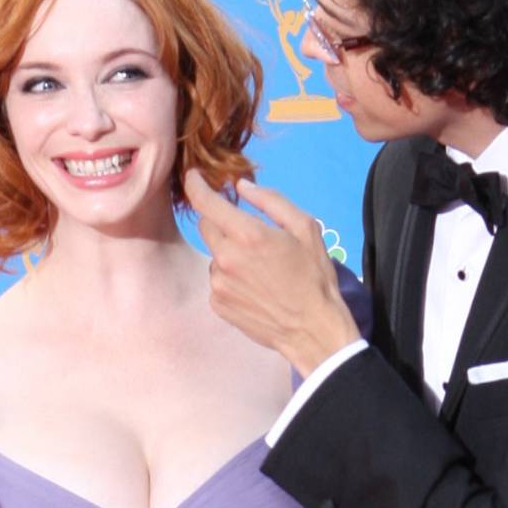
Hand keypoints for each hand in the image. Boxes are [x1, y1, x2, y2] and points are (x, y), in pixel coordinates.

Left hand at [183, 171, 358, 373]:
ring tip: (259, 269)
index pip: (206, 202)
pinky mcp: (218, 305)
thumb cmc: (314, 276)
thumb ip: (271, 201)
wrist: (312, 330)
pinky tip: (253, 288)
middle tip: (247, 231)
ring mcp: (219, 284)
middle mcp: (226, 258)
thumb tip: (241, 187)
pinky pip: (217, 280)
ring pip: (214, 255)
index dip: (195, 185)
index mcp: (248, 235)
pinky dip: (230, 278)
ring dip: (228, 253)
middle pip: (206, 226)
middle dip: (220, 221)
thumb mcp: (305, 228)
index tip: (193, 177)